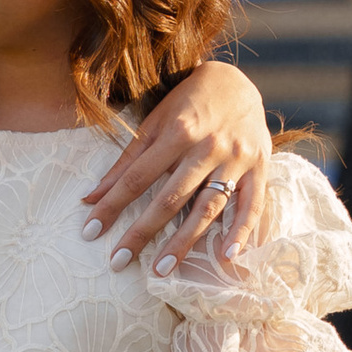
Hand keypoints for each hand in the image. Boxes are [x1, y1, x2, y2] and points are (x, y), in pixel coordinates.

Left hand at [79, 58, 272, 270]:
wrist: (238, 82)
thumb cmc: (188, 104)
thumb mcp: (154, 123)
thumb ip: (126, 161)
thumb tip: (90, 197)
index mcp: (177, 132)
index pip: (137, 177)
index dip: (112, 205)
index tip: (90, 231)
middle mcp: (208, 147)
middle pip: (171, 198)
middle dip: (142, 232)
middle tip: (119, 262)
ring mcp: (237, 159)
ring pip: (208, 207)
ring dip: (185, 242)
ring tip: (162, 269)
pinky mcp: (260, 168)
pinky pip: (253, 205)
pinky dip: (242, 232)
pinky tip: (226, 257)